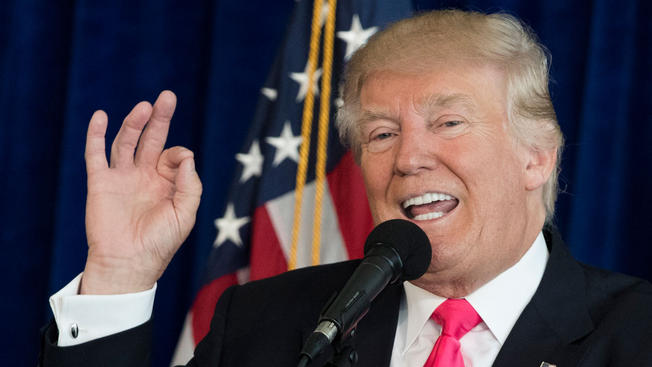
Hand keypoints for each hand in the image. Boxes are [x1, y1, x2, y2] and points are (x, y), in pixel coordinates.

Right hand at [80, 91, 201, 293]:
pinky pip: (96, 155)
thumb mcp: (185, 215)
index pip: (174, 155)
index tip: (177, 166)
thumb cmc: (160, 243)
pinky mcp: (100, 183)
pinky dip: (97, 136)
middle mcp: (144, 176)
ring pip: (126, 142)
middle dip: (160, 118)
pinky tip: (101, 116)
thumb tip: (186, 156)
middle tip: (168, 96)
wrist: (128, 263)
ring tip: (144, 107)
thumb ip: (190, 185)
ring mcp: (122, 177)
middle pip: (152, 139)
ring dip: (134, 123)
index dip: (178, 155)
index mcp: (166, 183)